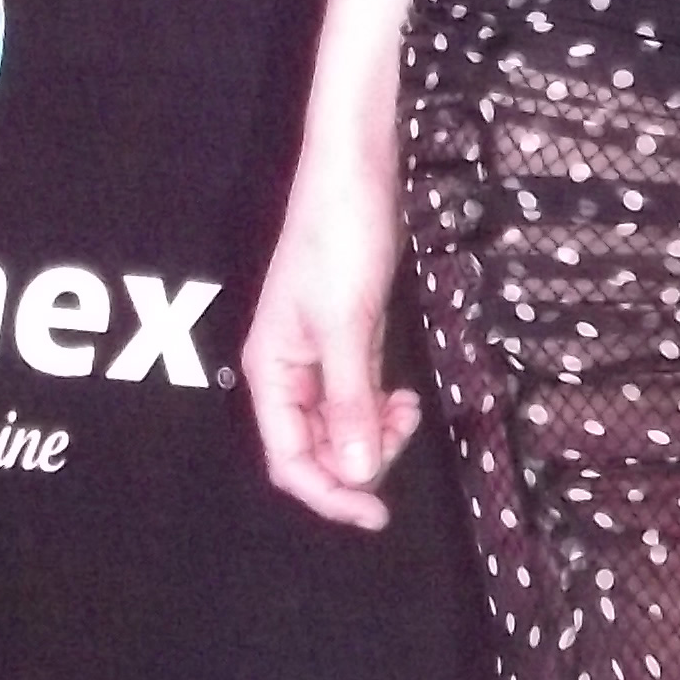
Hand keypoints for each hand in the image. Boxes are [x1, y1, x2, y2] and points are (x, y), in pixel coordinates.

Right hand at [242, 140, 425, 528]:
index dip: (329, 494)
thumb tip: (358, 474)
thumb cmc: (339, 235)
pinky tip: (404, 398)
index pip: (290, 460)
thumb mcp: (346, 322)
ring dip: (374, 434)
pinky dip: (381, 406)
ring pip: (342, 424)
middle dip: (358, 459)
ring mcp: (321, 353)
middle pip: (316, 449)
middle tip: (402, 433)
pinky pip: (359, 393)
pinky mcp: (350, 334)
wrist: (358, 165)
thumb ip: (351, 399)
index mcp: (272, 371)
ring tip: (408, 411)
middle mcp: (290, 370)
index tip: (376, 514)